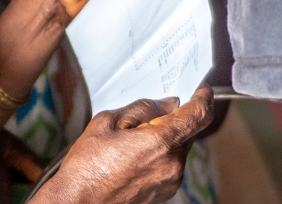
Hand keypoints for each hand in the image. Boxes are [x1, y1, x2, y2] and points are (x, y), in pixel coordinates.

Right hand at [33, 84, 212, 203]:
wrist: (78, 202)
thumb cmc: (87, 167)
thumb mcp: (108, 122)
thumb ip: (142, 108)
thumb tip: (166, 104)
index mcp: (161, 143)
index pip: (198, 114)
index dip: (203, 97)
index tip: (201, 88)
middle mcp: (172, 164)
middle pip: (187, 131)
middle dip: (170, 120)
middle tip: (142, 120)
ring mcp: (170, 181)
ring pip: (177, 148)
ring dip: (163, 139)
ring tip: (129, 144)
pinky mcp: (164, 192)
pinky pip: (169, 165)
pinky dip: (158, 156)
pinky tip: (132, 158)